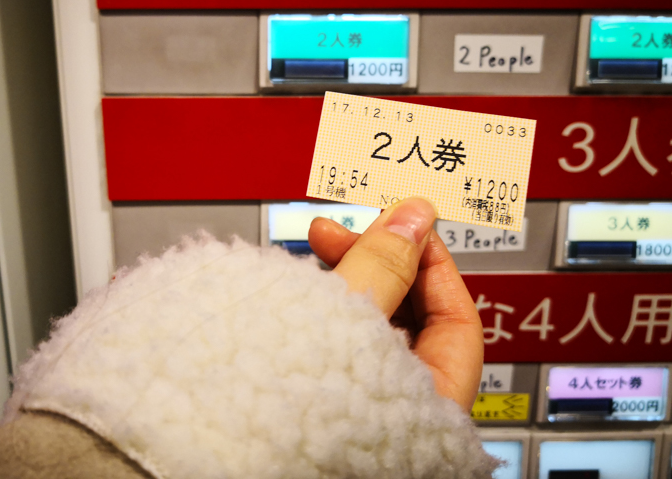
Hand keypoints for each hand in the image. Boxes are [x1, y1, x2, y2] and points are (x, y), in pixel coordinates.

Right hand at [308, 197, 482, 412]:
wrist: (216, 453)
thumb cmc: (295, 416)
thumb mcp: (348, 321)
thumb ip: (384, 266)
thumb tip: (414, 218)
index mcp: (434, 405)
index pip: (455, 316)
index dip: (427, 261)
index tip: (399, 224)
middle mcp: (404, 411)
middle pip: (409, 318)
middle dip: (376, 265)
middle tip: (334, 234)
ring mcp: (363, 407)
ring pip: (368, 329)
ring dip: (344, 284)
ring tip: (306, 259)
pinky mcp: (324, 400)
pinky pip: (337, 346)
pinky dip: (322, 313)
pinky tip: (294, 293)